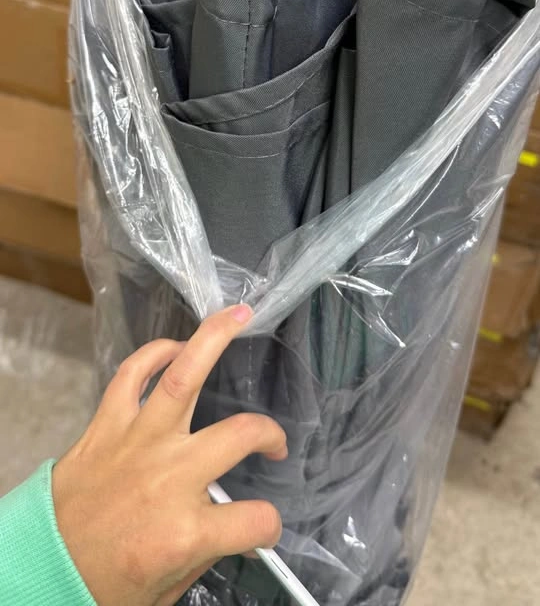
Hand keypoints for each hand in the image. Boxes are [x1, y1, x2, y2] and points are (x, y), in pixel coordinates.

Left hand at [52, 305, 286, 605]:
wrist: (39, 568)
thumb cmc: (98, 583)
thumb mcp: (166, 586)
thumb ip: (208, 551)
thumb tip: (236, 529)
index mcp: (184, 531)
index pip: (255, 520)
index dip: (267, 527)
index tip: (260, 529)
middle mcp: (167, 478)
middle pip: (239, 435)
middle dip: (269, 435)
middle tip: (273, 441)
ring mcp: (137, 444)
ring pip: (183, 376)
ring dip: (214, 339)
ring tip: (238, 316)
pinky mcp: (106, 426)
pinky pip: (131, 374)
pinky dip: (154, 352)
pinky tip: (175, 347)